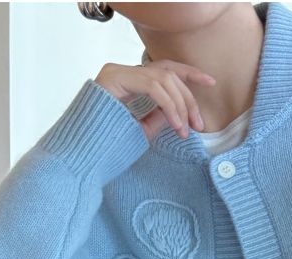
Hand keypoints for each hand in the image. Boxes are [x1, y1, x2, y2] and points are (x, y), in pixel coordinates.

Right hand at [94, 61, 216, 141]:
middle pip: (167, 73)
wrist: (80, 156)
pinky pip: (152, 86)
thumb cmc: (106, 149)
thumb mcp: (140, 131)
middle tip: (199, 125)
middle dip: (188, 98)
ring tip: (186, 130)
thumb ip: (157, 116)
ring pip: (162, 77)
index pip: (164, 69)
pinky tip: (176, 124)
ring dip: (180, 104)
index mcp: (127, 81)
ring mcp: (116, 72)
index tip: (211, 82)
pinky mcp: (113, 78)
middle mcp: (121, 72)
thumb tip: (176, 109)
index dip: (189, 73)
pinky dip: (169, 105)